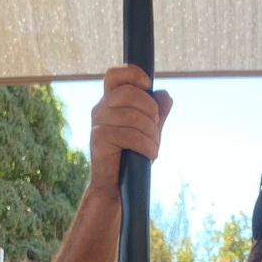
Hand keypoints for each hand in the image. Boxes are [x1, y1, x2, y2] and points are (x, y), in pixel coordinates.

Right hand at [86, 65, 171, 196]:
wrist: (116, 186)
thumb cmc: (132, 156)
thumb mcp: (150, 130)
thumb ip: (158, 111)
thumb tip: (164, 95)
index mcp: (111, 101)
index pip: (115, 74)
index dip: (134, 74)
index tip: (148, 88)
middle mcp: (101, 108)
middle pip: (130, 93)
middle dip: (151, 110)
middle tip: (156, 128)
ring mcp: (97, 123)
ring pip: (132, 116)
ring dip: (151, 133)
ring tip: (153, 147)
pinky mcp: (98, 139)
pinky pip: (129, 135)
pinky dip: (146, 146)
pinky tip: (149, 155)